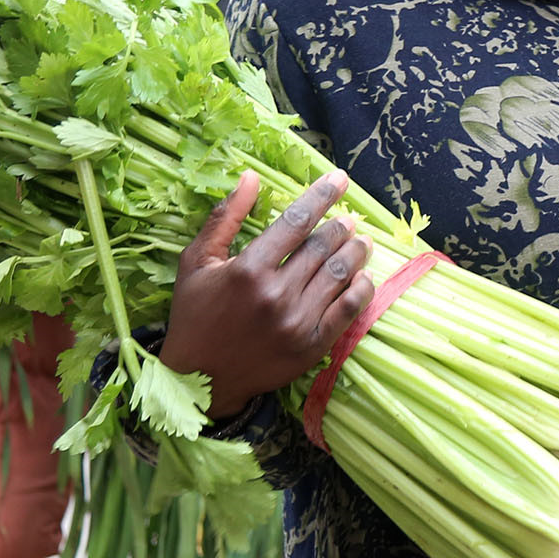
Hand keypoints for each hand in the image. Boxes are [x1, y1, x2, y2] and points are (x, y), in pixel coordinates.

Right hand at [159, 171, 372, 417]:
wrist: (199, 380)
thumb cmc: (195, 315)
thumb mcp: (197, 261)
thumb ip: (224, 218)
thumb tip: (250, 177)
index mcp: (248, 269)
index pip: (296, 221)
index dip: (321, 196)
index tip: (339, 179)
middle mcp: (276, 294)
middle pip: (322, 246)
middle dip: (341, 226)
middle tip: (349, 218)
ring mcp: (297, 322)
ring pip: (340, 274)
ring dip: (356, 252)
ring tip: (362, 241)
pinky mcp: (312, 346)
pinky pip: (348, 310)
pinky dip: (361, 289)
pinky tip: (364, 276)